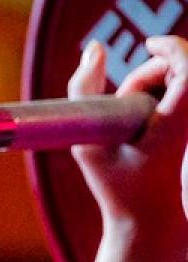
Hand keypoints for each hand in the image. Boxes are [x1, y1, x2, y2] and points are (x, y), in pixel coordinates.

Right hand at [70, 36, 187, 258]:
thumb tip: (95, 47)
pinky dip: (157, 94)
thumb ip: (83, 92)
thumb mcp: (88, 144)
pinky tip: (139, 119)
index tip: (149, 45)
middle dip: (148, 72)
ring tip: (127, 119)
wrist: (146, 216)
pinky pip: (180, 91)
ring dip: (150, 85)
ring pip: (179, 79)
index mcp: (174, 124)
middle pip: (180, 69)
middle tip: (120, 100)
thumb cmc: (116, 185)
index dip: (173, 47)